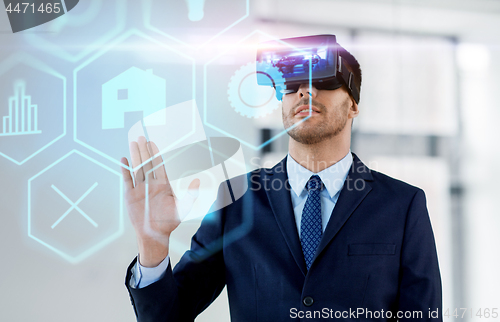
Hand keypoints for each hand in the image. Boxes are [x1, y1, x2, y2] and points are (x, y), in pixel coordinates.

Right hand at [121, 136, 199, 266]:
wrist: (154, 235)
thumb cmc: (169, 222)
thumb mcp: (183, 208)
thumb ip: (191, 195)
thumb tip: (198, 181)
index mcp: (163, 185)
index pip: (159, 165)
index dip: (156, 153)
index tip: (153, 142)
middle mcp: (151, 184)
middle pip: (147, 163)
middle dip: (144, 150)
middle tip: (141, 136)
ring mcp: (140, 189)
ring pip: (137, 168)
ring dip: (135, 156)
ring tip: (132, 142)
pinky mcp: (131, 195)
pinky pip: (127, 180)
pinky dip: (125, 170)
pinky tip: (124, 159)